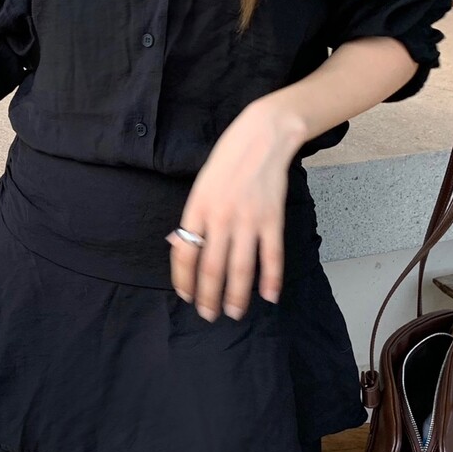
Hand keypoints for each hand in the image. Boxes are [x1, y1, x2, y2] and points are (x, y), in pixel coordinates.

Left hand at [166, 97, 307, 321]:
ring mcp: (248, 219)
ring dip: (236, 295)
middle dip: (208, 296)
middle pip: (211, 267)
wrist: (261, 137)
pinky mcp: (272, 219)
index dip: (184, 280)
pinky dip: (271, 279)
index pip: (185, 253)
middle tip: (208, 315)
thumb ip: (194, 218)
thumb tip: (180, 246)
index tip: (186, 297)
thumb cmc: (227, 162)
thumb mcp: (200, 187)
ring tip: (233, 312)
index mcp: (197, 209)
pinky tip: (269, 296)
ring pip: (240, 268)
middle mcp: (220, 217)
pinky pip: (271, 256)